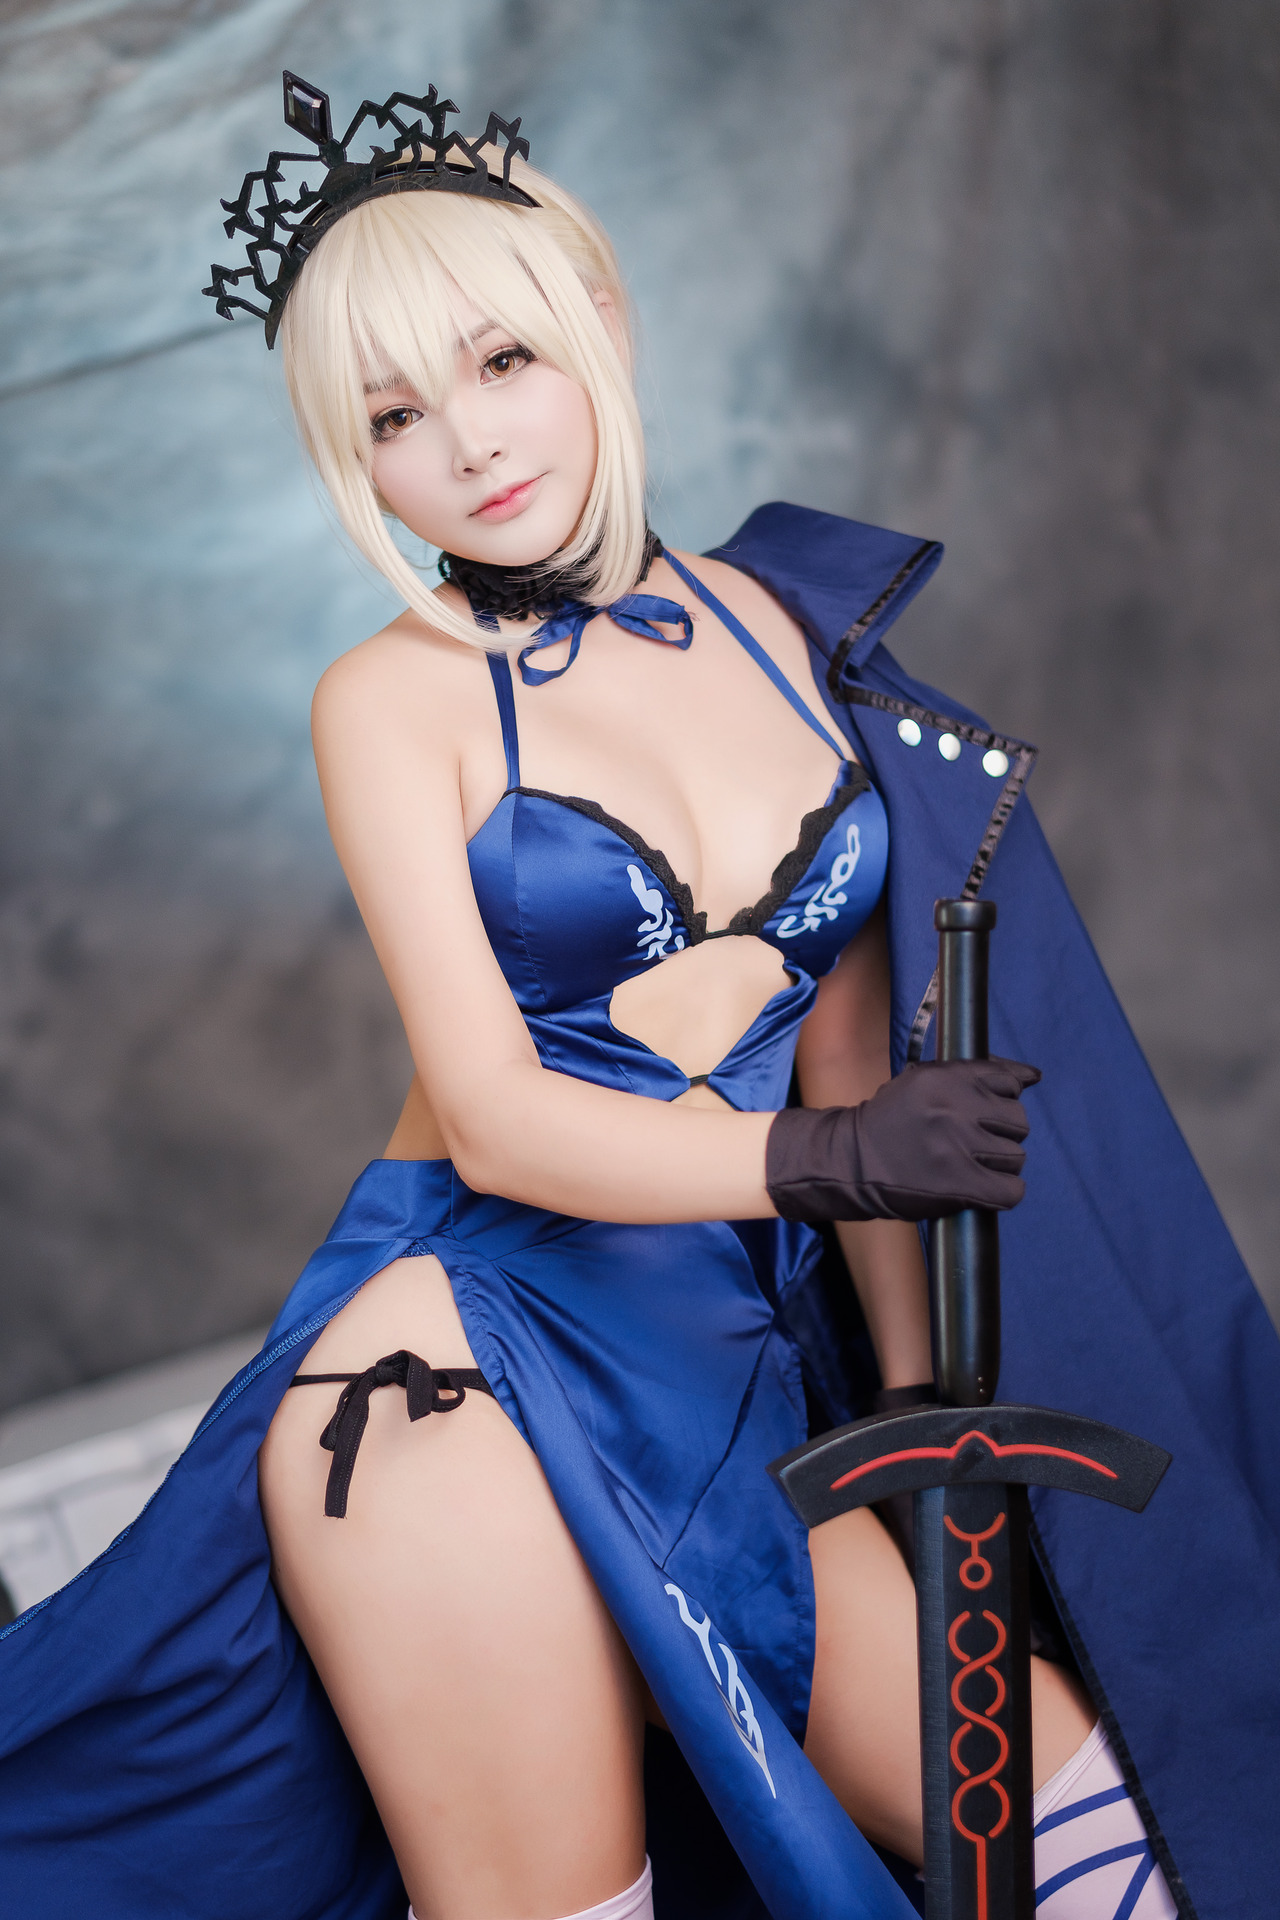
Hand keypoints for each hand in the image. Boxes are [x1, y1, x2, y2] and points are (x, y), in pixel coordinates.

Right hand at [765, 1057, 1040, 1223]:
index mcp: (947, 1077)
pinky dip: (1002, 1193)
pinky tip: (981, 1190)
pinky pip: (1012, 1191)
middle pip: (1018, 1121)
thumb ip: (973, 1075)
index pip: (1009, 1082)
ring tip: (970, 1167)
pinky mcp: (961, 1185)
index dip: (1003, 1099)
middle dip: (1000, 1134)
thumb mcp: (921, 1081)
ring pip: (1016, 1157)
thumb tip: (1033, 1076)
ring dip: (998, 1165)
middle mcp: (956, 1108)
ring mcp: (959, 1147)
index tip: (986, 1111)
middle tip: (973, 1144)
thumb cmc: (889, 1121)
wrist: (849, 1163)